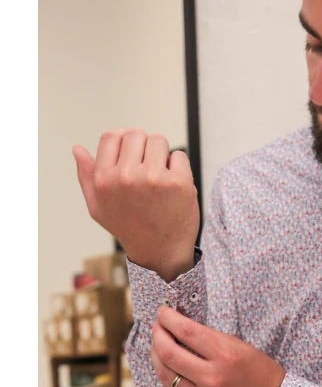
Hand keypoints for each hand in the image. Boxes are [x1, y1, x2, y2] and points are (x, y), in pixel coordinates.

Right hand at [73, 129, 199, 281]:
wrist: (160, 252)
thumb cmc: (129, 228)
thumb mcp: (98, 206)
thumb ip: (87, 176)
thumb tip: (77, 149)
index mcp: (104, 180)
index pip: (111, 136)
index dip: (123, 141)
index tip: (131, 154)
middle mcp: (127, 177)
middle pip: (135, 134)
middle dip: (143, 147)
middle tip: (147, 169)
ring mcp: (154, 178)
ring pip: (158, 140)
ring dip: (161, 155)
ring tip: (159, 177)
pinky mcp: (178, 182)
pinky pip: (179, 155)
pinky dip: (178, 166)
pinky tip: (173, 186)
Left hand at [150, 306, 286, 386]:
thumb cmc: (257, 370)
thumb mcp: (238, 345)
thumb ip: (208, 338)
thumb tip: (177, 326)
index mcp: (225, 354)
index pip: (185, 330)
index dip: (168, 318)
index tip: (162, 312)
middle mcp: (212, 377)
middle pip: (168, 352)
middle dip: (157, 334)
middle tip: (157, 326)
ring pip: (164, 374)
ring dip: (156, 356)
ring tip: (157, 346)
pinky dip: (165, 377)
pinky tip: (168, 368)